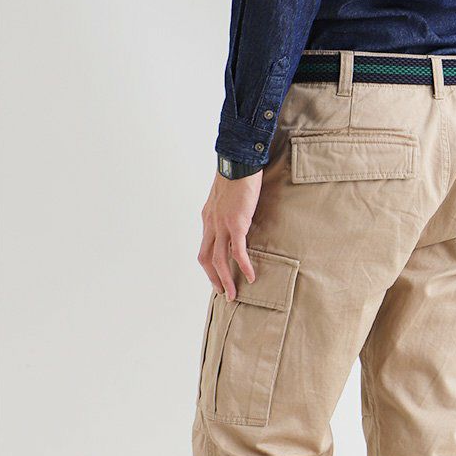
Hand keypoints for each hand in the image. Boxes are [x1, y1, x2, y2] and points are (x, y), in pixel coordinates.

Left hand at [198, 170, 262, 299]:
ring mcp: (222, 225)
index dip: (210, 266)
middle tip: (224, 293)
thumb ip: (228, 210)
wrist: (239, 161)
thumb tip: (237, 216)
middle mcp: (211, 224)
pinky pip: (238, 251)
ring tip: (234, 294)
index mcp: (208, 218)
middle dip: (214, 279)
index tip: (218, 277)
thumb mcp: (227, 196)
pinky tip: (251, 277)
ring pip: (219, 260)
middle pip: (206, 259)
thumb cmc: (236, 175)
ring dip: (226, 279)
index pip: (204, 247)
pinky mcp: (236, 223)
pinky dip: (244, 266)